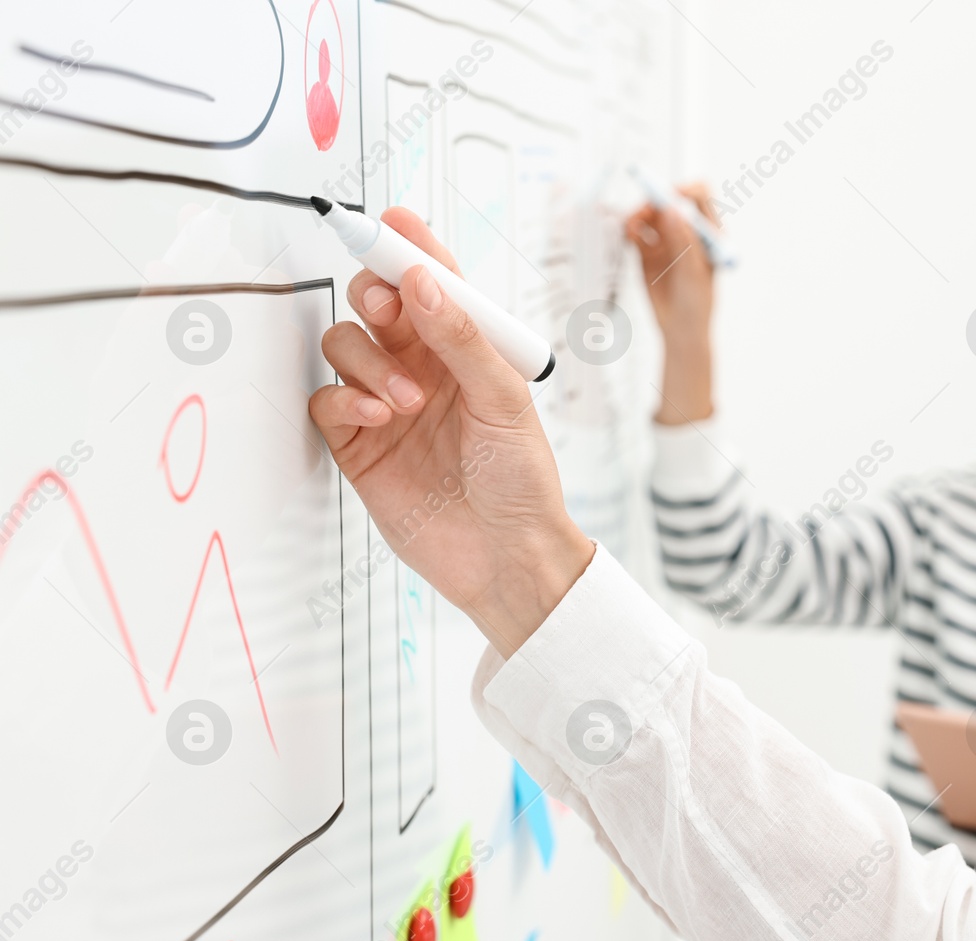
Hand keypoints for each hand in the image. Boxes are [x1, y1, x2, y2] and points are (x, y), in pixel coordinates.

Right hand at [308, 208, 593, 657]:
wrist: (507, 558)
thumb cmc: (523, 481)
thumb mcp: (505, 401)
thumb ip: (463, 338)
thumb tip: (422, 282)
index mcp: (467, 348)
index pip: (431, 284)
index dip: (409, 249)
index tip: (390, 222)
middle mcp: (423, 368)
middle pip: (374, 303)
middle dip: (374, 295)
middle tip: (387, 309)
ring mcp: (386, 404)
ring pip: (344, 345)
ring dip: (367, 359)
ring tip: (407, 400)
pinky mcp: (357, 445)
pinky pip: (326, 401)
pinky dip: (344, 399)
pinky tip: (378, 417)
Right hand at [625, 184, 715, 423]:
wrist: (680, 330)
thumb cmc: (697, 303)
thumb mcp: (693, 272)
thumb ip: (683, 241)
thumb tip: (672, 209)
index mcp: (707, 232)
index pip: (699, 197)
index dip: (684, 190)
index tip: (669, 197)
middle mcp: (686, 231)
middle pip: (668, 202)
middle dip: (654, 202)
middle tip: (642, 212)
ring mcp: (666, 240)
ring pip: (650, 215)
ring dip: (638, 214)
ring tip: (630, 228)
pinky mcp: (647, 251)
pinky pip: (637, 232)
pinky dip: (630, 229)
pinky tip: (628, 236)